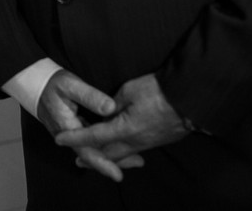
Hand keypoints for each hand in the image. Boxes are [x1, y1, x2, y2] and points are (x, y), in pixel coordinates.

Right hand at [37, 70, 143, 180]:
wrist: (36, 84)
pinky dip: (105, 147)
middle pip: (92, 155)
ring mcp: (71, 134)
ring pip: (92, 150)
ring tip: (135, 158)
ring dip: (112, 156)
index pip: (86, 151)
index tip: (118, 175)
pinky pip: (90, 143)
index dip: (103, 164)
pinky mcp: (74, 130)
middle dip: (114, 162)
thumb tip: (111, 108)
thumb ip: (90, 96)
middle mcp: (68, 136)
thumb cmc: (52, 83)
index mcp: (66, 128)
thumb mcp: (70, 85)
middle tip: (138, 162)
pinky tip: (118, 145)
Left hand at [54, 73, 188, 167]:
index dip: (75, 138)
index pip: (93, 136)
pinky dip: (123, 152)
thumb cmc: (159, 90)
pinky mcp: (158, 141)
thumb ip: (113, 104)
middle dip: (91, 157)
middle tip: (77, 160)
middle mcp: (135, 141)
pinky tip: (121, 150)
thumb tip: (107, 113)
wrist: (191, 98)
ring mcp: (148, 143)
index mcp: (125, 129)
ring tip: (97, 158)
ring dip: (107, 157)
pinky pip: (134, 150)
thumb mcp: (129, 90)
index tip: (60, 140)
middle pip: (107, 154)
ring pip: (122, 154)